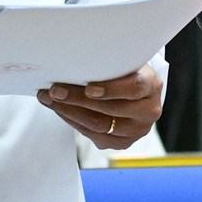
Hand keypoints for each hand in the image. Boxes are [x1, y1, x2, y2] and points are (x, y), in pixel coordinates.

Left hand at [38, 65, 163, 149]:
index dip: (111, 89)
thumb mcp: (123, 62)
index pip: (134, 87)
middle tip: (54, 90)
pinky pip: (93, 135)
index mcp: (152, 85)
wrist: (136, 93)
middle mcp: (149, 111)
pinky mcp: (122, 143)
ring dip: (69, 111)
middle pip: (110, 109)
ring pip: (99, 125)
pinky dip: (73, 121)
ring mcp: (137, 130)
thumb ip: (108, 62)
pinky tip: (59, 110)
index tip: (89, 88)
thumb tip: (74, 59)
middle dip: (77, 99)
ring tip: (49, 99)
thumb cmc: (125, 72)